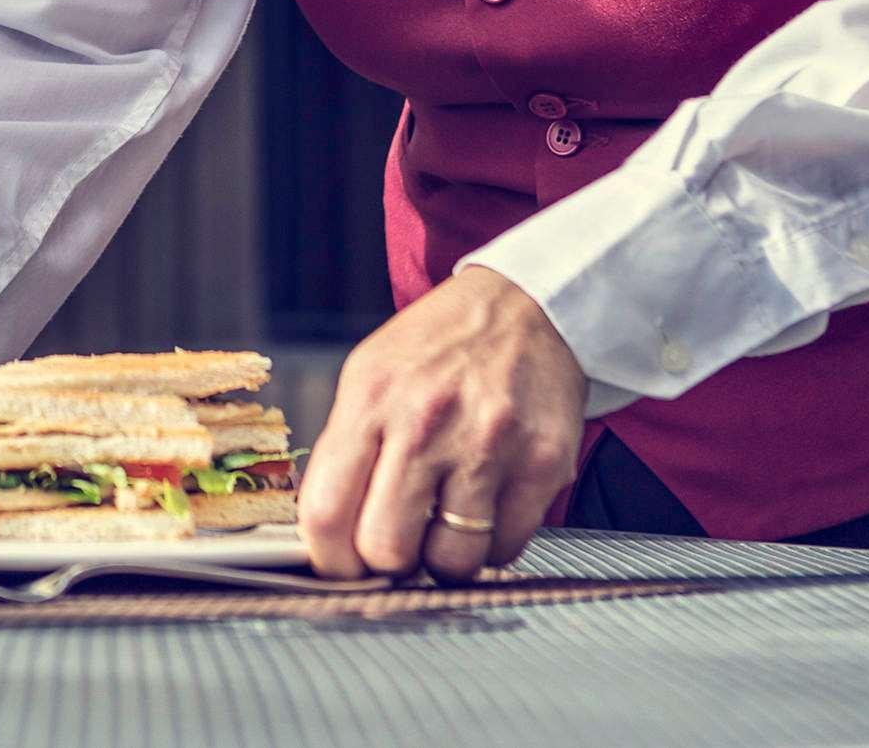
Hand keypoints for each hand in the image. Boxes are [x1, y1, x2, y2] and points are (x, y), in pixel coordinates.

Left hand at [299, 266, 587, 579]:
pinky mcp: (542, 464)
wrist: (529, 304)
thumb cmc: (441, 346)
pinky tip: (487, 505)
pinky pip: (507, 549)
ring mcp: (489, 445)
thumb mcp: (371, 374)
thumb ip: (347, 450)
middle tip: (399, 542)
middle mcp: (427, 421)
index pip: (326, 513)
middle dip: (387, 562)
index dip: (329, 560)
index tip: (341, 564)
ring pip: (451, 563)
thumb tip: (327, 536)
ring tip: (446, 519)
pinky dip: (492, 544)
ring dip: (444, 557)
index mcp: (371, 397)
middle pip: (386, 549)